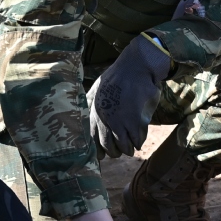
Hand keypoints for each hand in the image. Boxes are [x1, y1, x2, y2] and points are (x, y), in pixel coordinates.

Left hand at [88, 34, 170, 158]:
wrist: (135, 67)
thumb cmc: (117, 76)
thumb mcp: (96, 89)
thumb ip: (90, 103)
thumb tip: (81, 112)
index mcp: (94, 113)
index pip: (92, 140)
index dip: (98, 150)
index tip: (102, 154)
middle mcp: (105, 120)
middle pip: (108, 147)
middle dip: (115, 152)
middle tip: (120, 150)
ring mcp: (120, 122)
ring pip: (124, 147)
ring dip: (128, 149)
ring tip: (131, 147)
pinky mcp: (135, 122)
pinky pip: (137, 140)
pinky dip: (139, 141)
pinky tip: (139, 138)